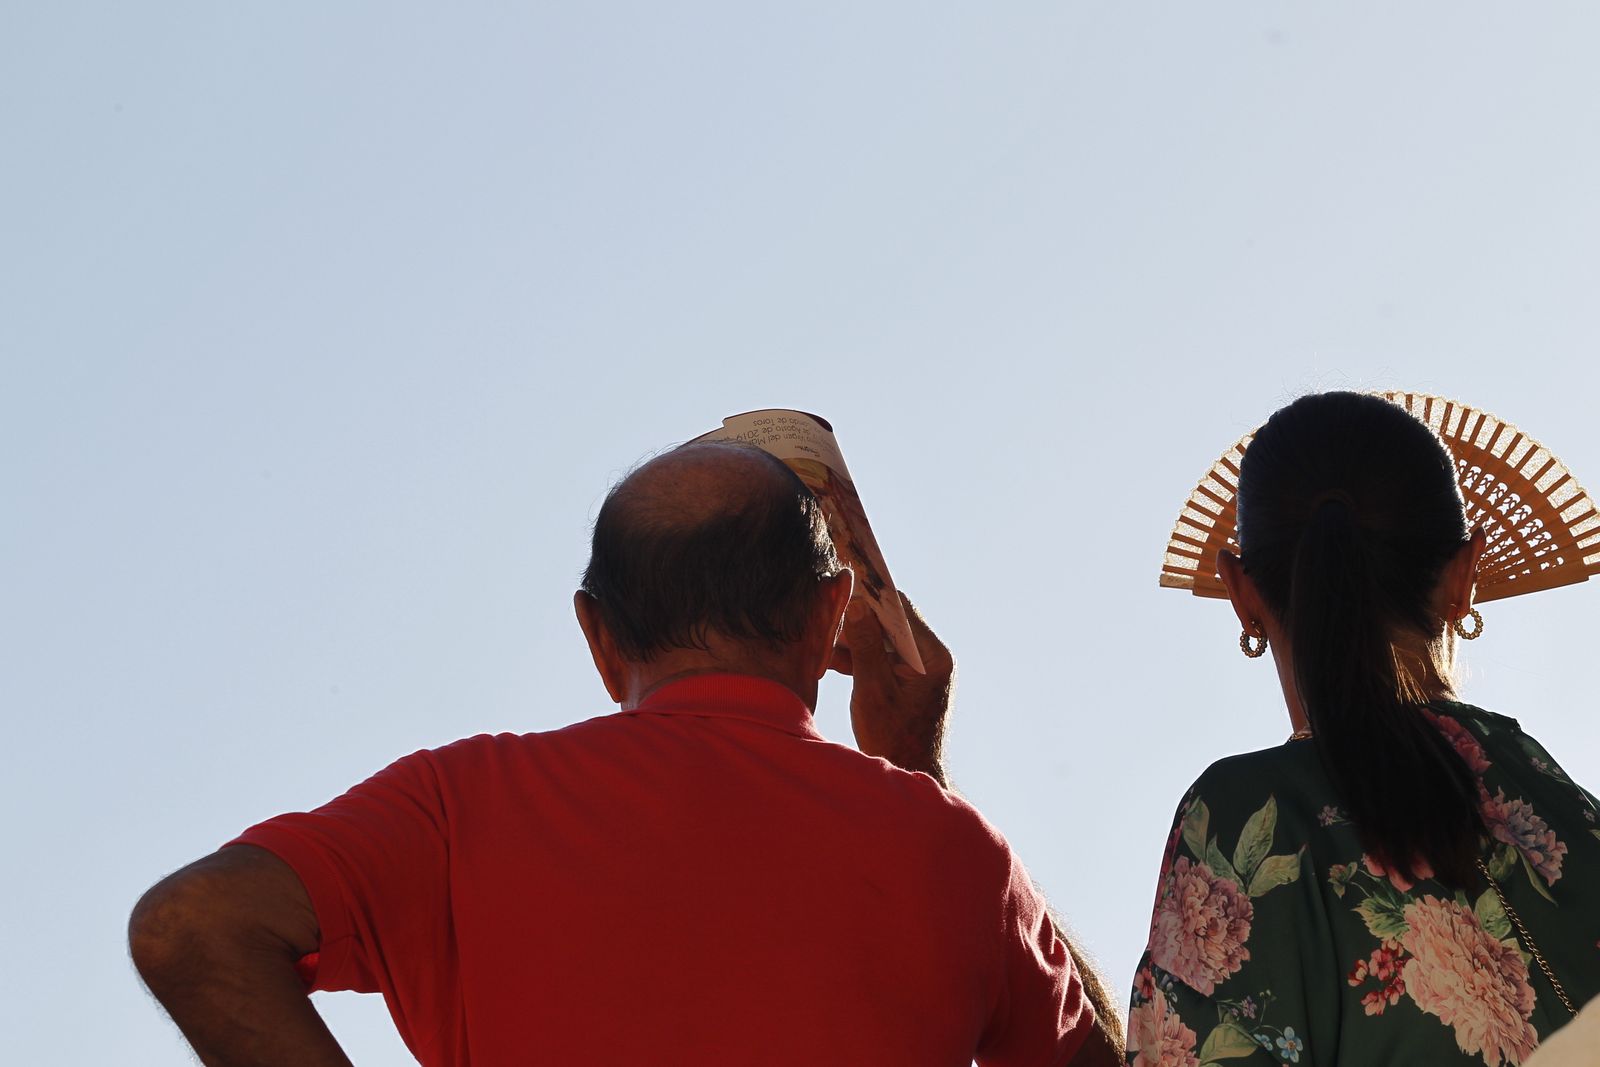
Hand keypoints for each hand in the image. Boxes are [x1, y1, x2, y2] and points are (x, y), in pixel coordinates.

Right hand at [829, 591, 954, 785]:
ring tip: (822, 644)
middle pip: (890, 623)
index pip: (900, 609)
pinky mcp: (906, 681)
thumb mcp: (873, 690)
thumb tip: (855, 605)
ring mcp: (919, 669)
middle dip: (855, 620)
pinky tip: (830, 660)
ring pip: (881, 640)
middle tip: (824, 617)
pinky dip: (858, 658)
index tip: (842, 583)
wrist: (909, 774)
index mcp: (933, 656)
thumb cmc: (893, 739)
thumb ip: (866, 646)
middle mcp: (931, 657)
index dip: (870, 595)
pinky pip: (881, 658)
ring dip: (852, 641)